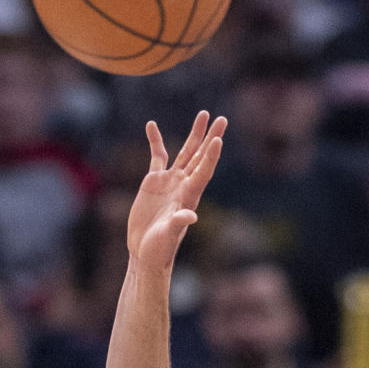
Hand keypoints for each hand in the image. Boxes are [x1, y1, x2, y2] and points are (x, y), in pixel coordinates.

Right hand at [127, 110, 226, 271]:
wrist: (145, 252)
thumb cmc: (160, 249)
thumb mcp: (168, 237)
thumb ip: (178, 224)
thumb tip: (191, 216)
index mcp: (189, 196)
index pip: (203, 171)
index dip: (210, 156)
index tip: (219, 139)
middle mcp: (183, 185)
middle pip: (200, 156)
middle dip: (211, 137)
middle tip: (222, 119)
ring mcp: (170, 182)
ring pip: (185, 152)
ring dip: (195, 134)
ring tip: (204, 115)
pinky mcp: (154, 182)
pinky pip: (157, 156)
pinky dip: (155, 141)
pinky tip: (151, 125)